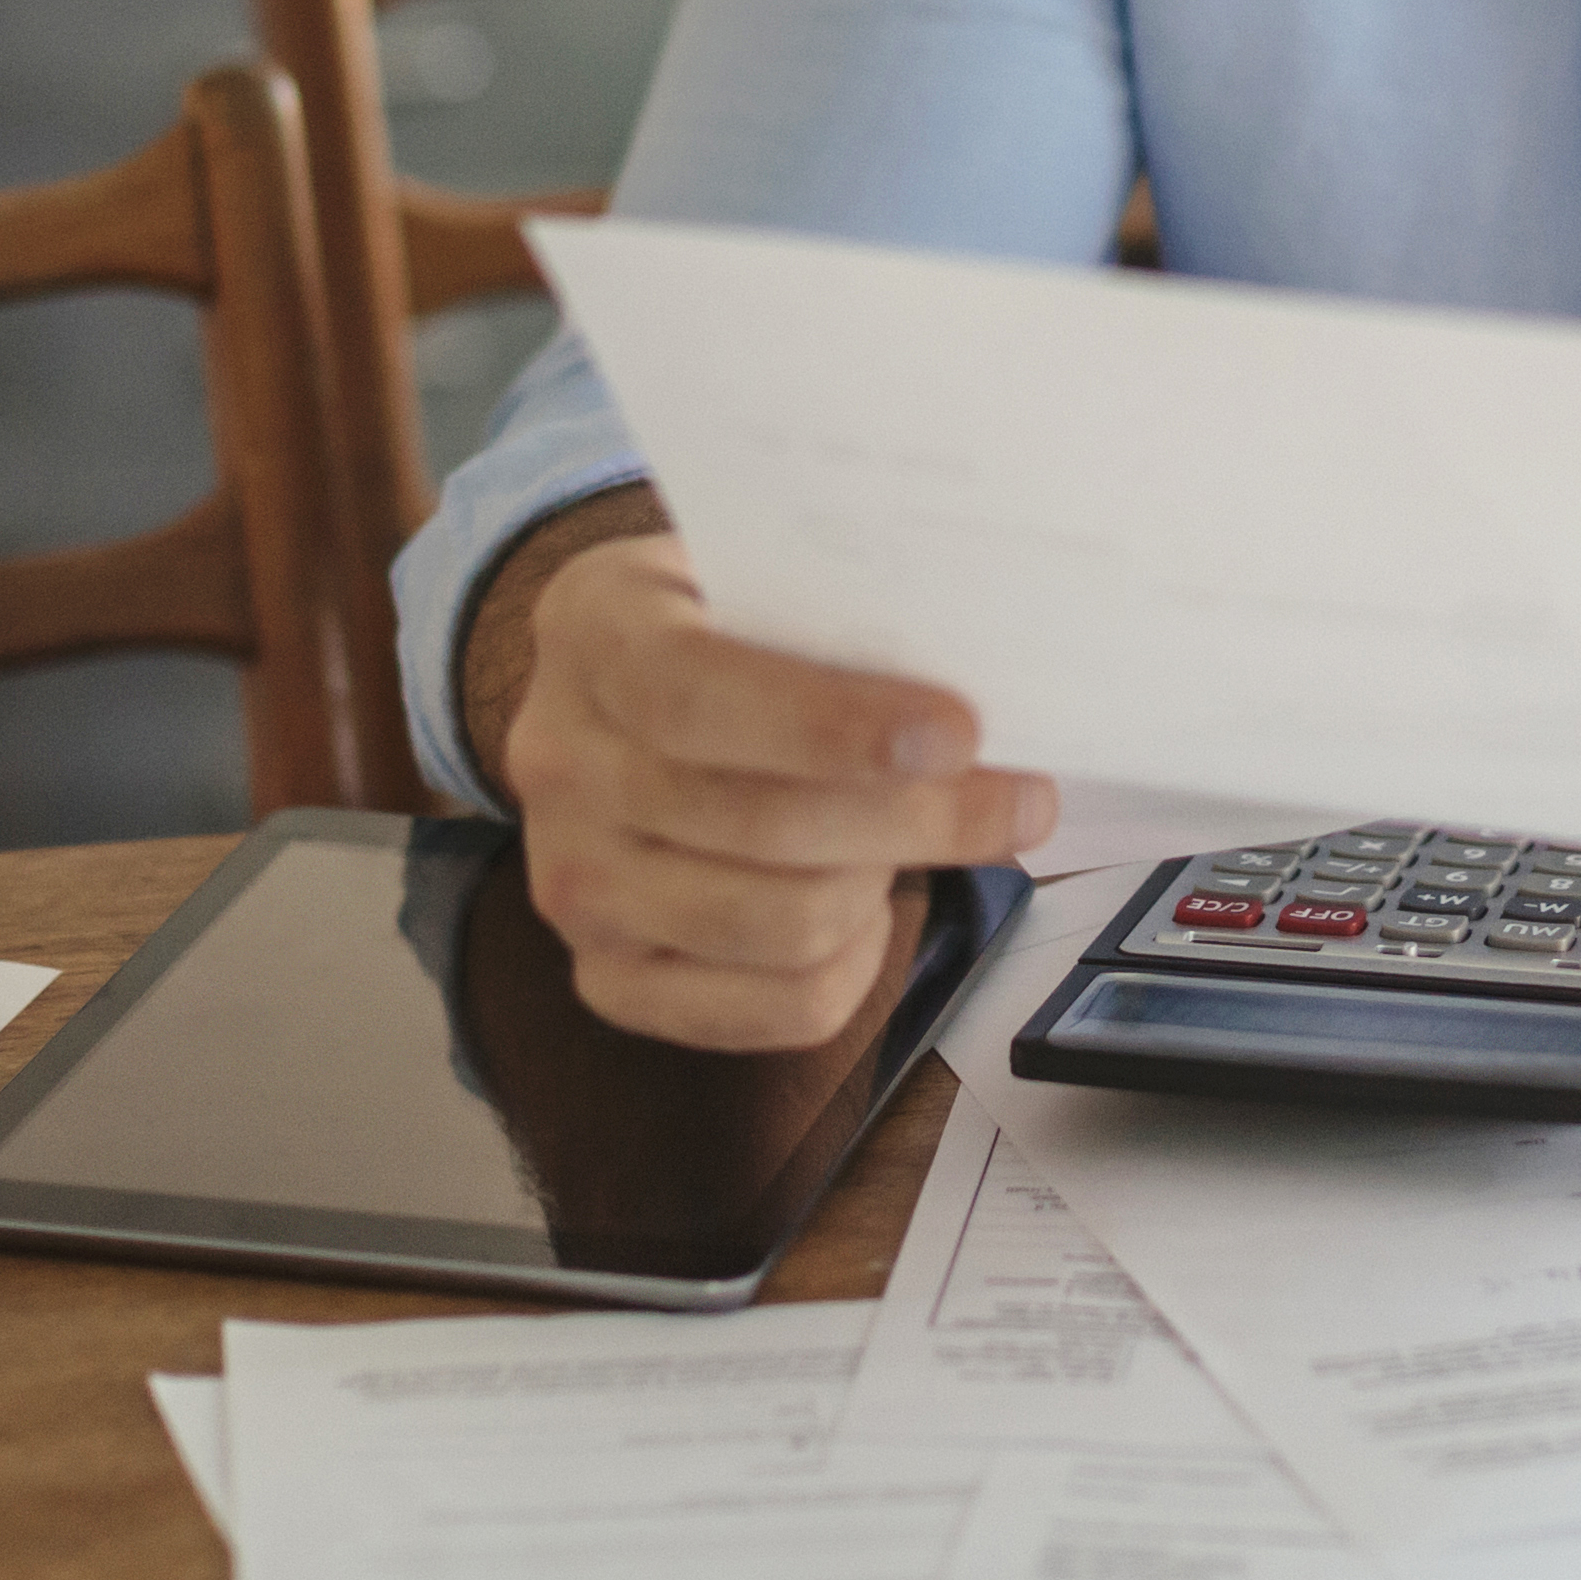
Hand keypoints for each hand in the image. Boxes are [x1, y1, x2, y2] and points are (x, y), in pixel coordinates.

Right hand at [495, 527, 1060, 1048]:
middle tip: (1021, 796)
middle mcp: (559, 763)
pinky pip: (779, 1008)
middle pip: (760, 825)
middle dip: (920, 816)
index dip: (829, 725)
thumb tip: (987, 678)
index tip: (958, 732)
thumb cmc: (725, 628)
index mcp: (590, 633)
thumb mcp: (760, 571)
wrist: (620, 698)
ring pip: (781, 926)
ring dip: (888, 883)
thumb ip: (840, 613)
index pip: (693, 695)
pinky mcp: (609, 981)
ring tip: (927, 834)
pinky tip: (870, 903)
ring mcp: (572, 886)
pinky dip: (858, 963)